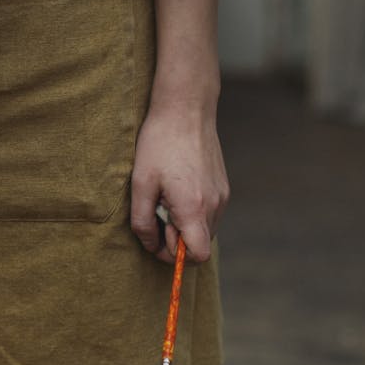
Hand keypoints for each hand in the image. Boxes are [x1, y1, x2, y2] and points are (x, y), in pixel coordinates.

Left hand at [130, 101, 229, 263]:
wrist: (186, 109)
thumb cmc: (159, 144)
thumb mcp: (140, 183)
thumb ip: (143, 221)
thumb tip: (150, 245)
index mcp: (194, 208)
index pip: (197, 256)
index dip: (175, 255)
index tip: (159, 236)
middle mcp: (215, 206)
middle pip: (199, 244)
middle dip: (176, 237)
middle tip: (158, 209)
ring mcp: (223, 196)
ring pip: (205, 228)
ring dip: (185, 223)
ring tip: (167, 195)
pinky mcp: (224, 186)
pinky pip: (209, 212)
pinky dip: (193, 209)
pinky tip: (178, 186)